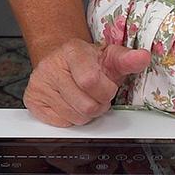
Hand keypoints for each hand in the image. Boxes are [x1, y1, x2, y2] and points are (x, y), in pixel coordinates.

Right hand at [24, 38, 149, 126]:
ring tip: (83, 98)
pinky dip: (70, 118)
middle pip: (85, 106)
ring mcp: (39, 84)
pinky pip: (61, 123)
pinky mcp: (32, 100)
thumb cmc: (88, 62)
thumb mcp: (109, 57)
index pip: (91, 81)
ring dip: (85, 114)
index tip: (106, 86)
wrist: (61, 59)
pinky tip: (69, 103)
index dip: (105, 92)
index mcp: (72, 52)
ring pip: (74, 117)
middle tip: (95, 96)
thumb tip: (143, 58)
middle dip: (98, 106)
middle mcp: (51, 66)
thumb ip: (127, 59)